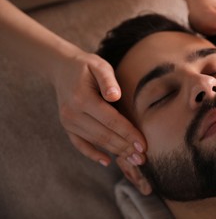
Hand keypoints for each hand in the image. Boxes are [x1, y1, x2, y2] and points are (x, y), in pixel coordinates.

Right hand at [51, 50, 145, 165]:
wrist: (61, 67)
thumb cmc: (86, 66)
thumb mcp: (99, 65)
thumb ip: (108, 80)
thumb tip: (115, 96)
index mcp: (83, 98)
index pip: (111, 121)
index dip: (128, 134)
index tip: (143, 145)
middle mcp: (73, 113)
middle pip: (104, 135)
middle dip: (125, 148)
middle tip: (143, 158)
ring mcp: (68, 122)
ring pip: (95, 141)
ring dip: (115, 152)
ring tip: (133, 160)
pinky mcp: (67, 126)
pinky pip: (80, 144)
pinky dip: (93, 154)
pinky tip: (108, 161)